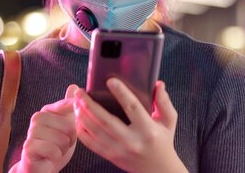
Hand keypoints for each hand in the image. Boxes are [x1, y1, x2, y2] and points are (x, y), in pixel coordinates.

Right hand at [10, 84, 78, 172]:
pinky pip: (53, 150)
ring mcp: (31, 131)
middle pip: (69, 126)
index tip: (72, 128)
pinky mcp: (29, 147)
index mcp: (47, 110)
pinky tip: (49, 157)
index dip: (75, 119)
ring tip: (54, 151)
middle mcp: (37, 118)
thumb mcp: (66, 126)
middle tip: (60, 144)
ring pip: (62, 139)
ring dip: (63, 150)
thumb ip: (69, 107)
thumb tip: (75, 86)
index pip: (67, 105)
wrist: (39, 168)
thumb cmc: (54, 146)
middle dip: (70, 140)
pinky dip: (56, 156)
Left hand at [73, 79, 188, 172]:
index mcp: (147, 130)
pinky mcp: (109, 156)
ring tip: (76, 101)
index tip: (110, 81)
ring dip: (82, 115)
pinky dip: (81, 129)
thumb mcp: (168, 122)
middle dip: (90, 105)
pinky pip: (90, 143)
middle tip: (80, 92)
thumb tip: (158, 84)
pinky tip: (77, 117)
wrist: (158, 170)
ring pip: (95, 131)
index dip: (121, 93)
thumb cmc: (162, 142)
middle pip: (106, 121)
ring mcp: (118, 150)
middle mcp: (131, 140)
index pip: (132, 108)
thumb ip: (164, 102)